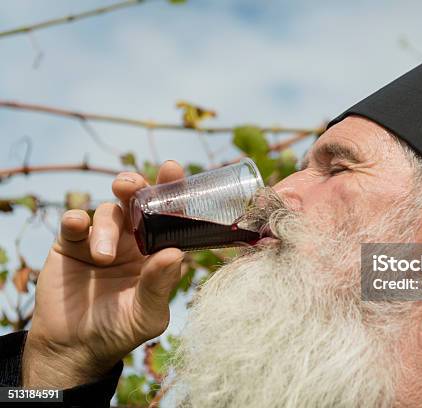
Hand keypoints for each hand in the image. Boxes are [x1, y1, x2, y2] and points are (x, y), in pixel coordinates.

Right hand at [22, 161, 185, 388]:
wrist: (74, 349)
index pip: (169, 216)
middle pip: (137, 201)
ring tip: (103, 258)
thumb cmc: (119, 331)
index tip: (172, 169)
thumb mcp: (146, 314)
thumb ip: (159, 285)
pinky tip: (76, 226)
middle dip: (135, 186)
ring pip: (107, 212)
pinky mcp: (71, 244)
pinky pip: (73, 222)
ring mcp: (102, 239)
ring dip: (106, 227)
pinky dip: (75, 219)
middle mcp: (132, 240)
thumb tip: (174, 253)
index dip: (172, 191)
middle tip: (130, 187)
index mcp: (157, 251)